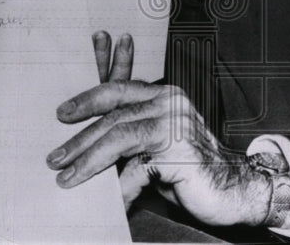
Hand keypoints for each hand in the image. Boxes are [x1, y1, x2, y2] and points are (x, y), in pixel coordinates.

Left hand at [47, 33, 271, 226]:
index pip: (119, 88)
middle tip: (55, 157)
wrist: (234, 190)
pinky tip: (108, 203)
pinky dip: (118, 188)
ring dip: (88, 158)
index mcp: (165, 95)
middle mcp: (170, 102)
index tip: (62, 112)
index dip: (89, 98)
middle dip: (80, 137)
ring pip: (119, 135)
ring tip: (67, 176)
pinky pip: (136, 168)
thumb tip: (86, 145)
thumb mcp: (155, 148)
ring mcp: (176, 123)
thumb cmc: (191, 171)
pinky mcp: (178, 149)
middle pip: (114, 114)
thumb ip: (130, 138)